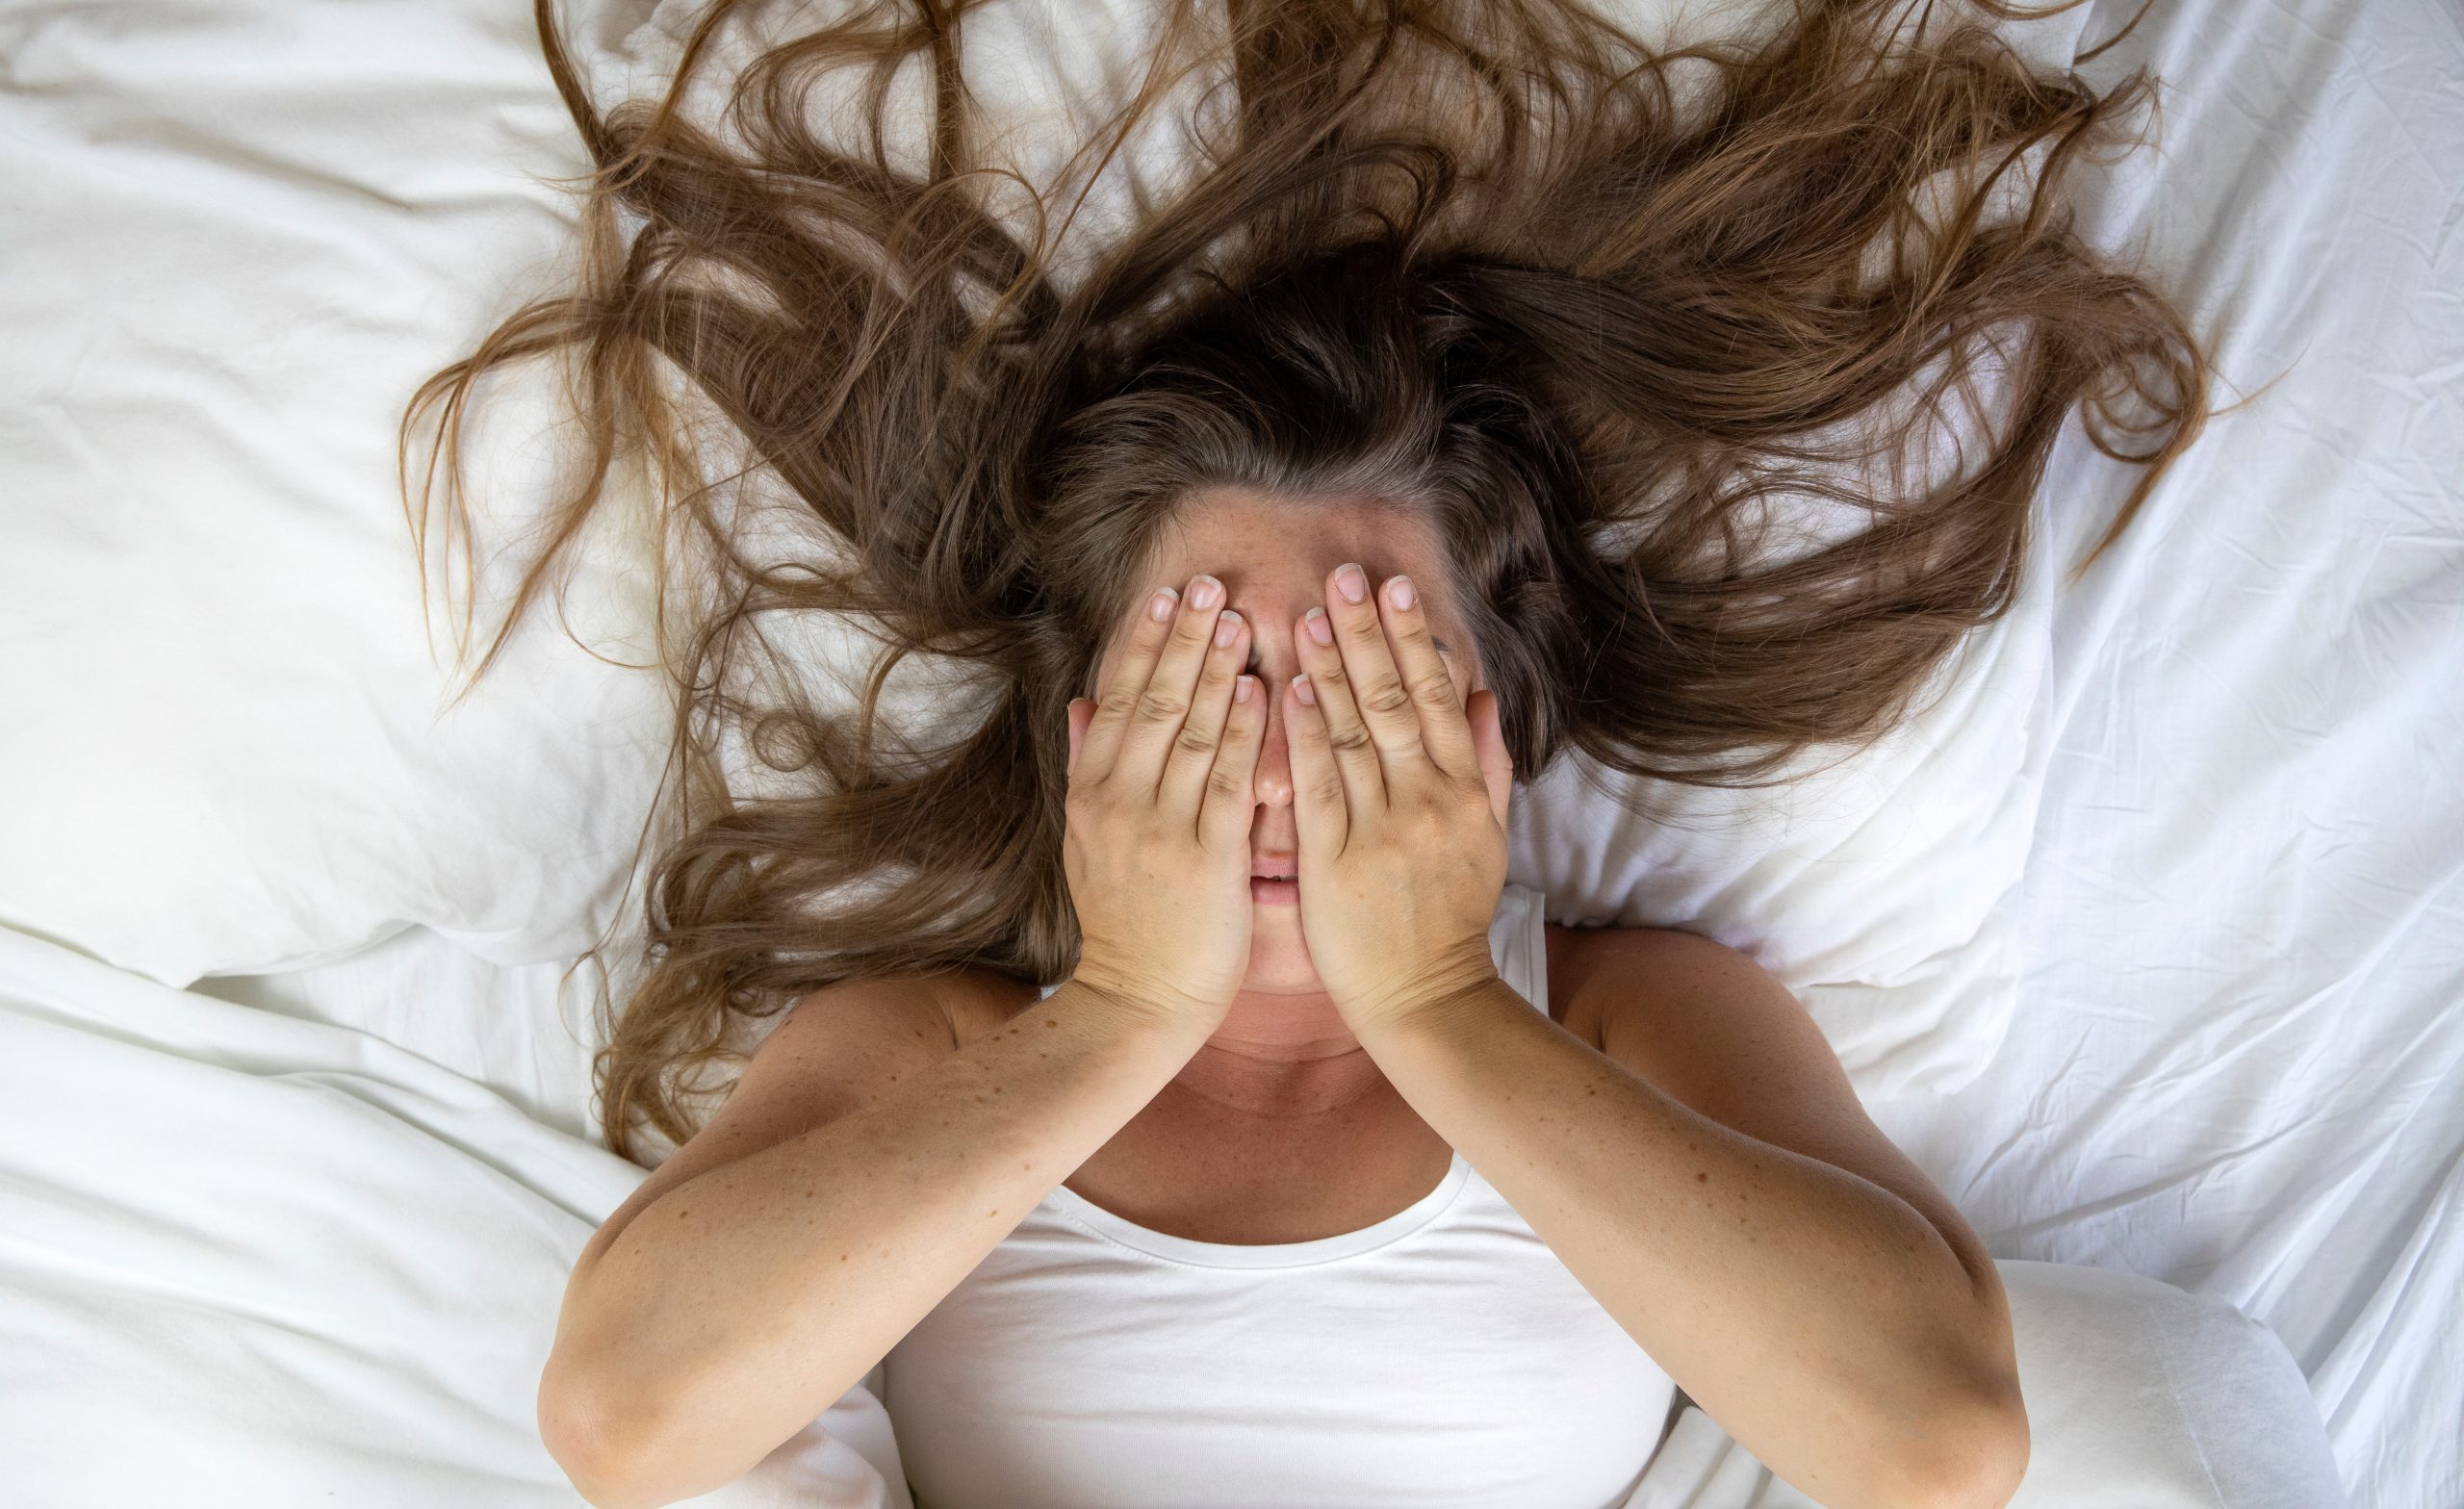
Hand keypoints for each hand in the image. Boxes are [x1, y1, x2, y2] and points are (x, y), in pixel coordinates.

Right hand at [1063, 573, 1266, 1026]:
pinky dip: (1242, 734)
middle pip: (1153, 704)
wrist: (1139, 1002)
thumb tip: (1081, 701)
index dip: (1145, 643)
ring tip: (1237, 618)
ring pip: (1189, 733)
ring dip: (1215, 672)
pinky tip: (1262, 692)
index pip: (1119, 700)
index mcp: (1092, 795)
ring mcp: (1160, 831)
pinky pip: (1225, 784)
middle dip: (1183, 640)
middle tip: (1210, 584)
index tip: (1169, 594)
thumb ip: (1086, 767)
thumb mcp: (1089, 843)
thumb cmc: (1129, 922)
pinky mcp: (1205, 861)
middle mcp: (1120, 804)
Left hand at [1282, 563, 1514, 1034]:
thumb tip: (1485, 694)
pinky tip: (1287, 692)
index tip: (1392, 588)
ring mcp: (1381, 832)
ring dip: (1332, 671)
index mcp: (1462, 794)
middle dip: (1369, 634)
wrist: (1427, 1000)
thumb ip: (1488, 764)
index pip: (1436, 700)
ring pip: (1356, 736)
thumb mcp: (1488, 838)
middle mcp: (1426, 804)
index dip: (1412, 641)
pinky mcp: (1336, 864)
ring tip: (1311, 614)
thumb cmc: (1450, 918)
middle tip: (1344, 574)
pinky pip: (1320, 789)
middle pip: (1396, 703)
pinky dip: (1304, 738)